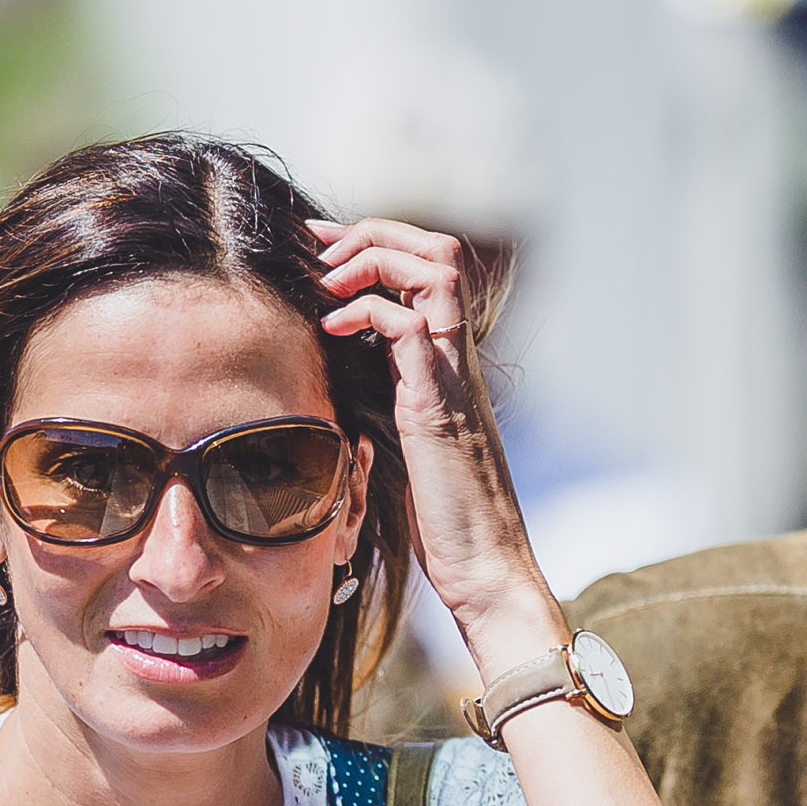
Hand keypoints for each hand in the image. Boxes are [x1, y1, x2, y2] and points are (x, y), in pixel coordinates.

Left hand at [308, 217, 560, 661]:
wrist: (488, 572)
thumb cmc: (450, 527)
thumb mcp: (413, 452)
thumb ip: (395, 410)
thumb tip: (349, 394)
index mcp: (449, 369)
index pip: (429, 271)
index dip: (378, 246)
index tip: (322, 252)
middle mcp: (457, 363)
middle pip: (438, 250)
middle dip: (373, 233)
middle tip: (318, 248)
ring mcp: (453, 380)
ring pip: (433, 270)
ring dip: (372, 257)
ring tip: (327, 277)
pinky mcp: (437, 407)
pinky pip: (408, 326)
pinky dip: (365, 310)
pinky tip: (331, 328)